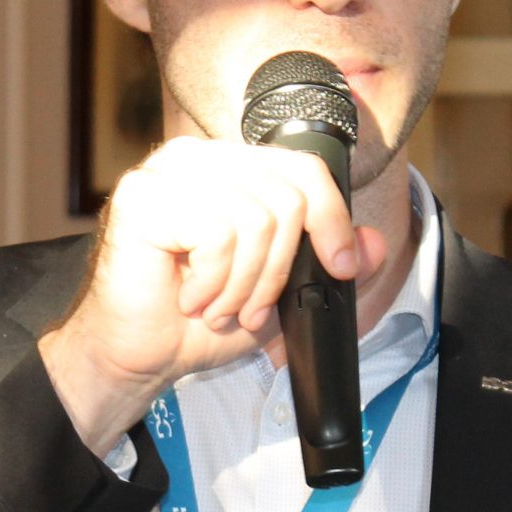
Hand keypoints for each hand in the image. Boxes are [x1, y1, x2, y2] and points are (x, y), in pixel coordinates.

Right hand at [40, 136, 387, 452]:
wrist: (137, 354)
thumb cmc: (194, 320)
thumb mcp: (279, 292)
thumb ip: (327, 261)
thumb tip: (374, 244)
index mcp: (232, 167)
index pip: (304, 168)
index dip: (331, 217)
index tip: (337, 267)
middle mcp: (199, 157)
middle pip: (286, 197)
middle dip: (276, 270)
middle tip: (247, 307)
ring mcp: (167, 171)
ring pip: (255, 218)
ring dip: (241, 283)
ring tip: (216, 306)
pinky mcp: (143, 196)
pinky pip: (216, 232)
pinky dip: (212, 281)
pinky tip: (190, 297)